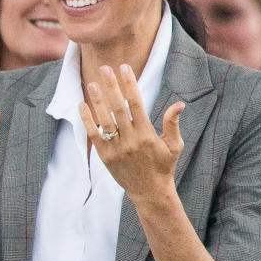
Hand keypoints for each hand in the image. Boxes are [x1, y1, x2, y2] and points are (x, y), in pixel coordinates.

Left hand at [80, 64, 182, 203]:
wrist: (150, 192)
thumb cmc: (163, 166)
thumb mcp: (174, 145)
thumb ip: (172, 124)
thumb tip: (179, 104)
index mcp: (147, 134)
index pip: (136, 103)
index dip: (129, 84)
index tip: (124, 68)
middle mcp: (131, 140)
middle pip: (118, 108)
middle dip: (111, 87)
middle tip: (104, 68)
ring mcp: (116, 149)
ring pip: (104, 120)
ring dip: (97, 101)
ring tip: (92, 84)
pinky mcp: (105, 157)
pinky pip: (94, 135)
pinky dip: (87, 120)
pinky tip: (82, 105)